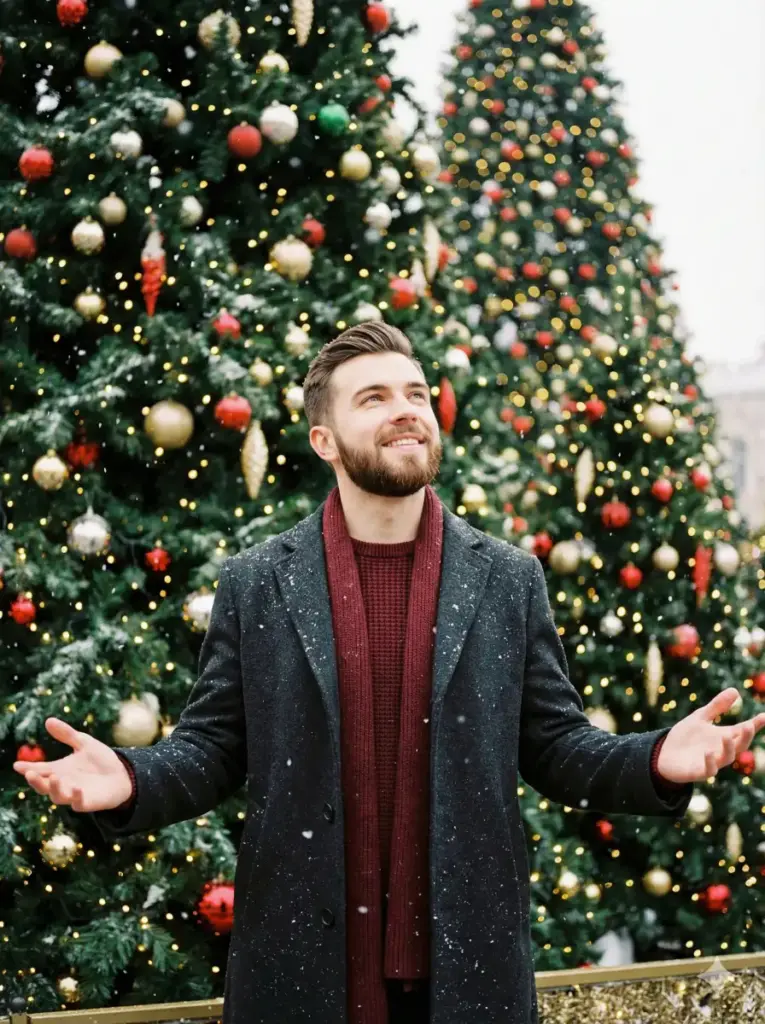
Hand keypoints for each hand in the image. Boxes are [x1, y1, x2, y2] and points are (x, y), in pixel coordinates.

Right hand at [13, 717, 132, 812]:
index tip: (16, 765)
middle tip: (30, 774)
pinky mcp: (87, 802)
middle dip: (35, 781)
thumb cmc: (101, 760)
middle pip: (43, 786)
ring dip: (54, 788)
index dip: (27, 768)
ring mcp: (74, 794)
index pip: (40, 770)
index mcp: (60, 770)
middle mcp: (64, 783)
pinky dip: (77, 797)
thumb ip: (67, 734)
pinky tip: (77, 789)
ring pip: (58, 796)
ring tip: (53, 776)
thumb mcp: (84, 743)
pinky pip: (79, 803)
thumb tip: (48, 720)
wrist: (123, 774)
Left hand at [657, 687, 764, 783]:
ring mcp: (712, 762)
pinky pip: (709, 770)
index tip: (764, 716)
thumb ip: (717, 706)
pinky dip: (710, 762)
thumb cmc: (685, 737)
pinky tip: (708, 752)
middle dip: (746, 737)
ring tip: (727, 736)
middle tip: (749, 726)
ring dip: (729, 748)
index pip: (743, 730)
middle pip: (740, 745)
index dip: (755, 724)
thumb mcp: (700, 717)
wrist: (664, 755)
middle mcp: (721, 750)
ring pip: (727, 758)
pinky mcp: (699, 772)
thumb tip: (735, 690)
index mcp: (724, 737)